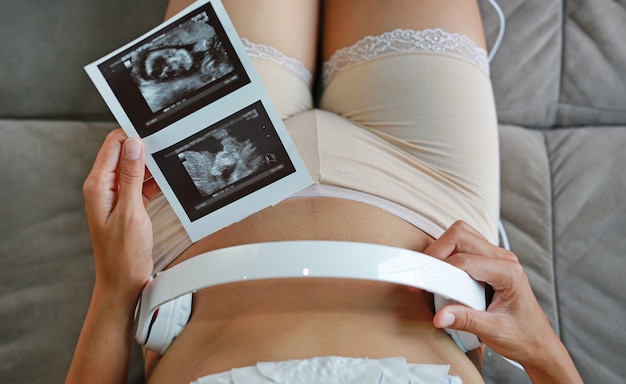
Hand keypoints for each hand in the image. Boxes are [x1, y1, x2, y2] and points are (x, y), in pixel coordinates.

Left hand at [83, 129, 159, 303]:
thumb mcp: (131, 212)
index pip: (113, 145)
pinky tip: (164, 186)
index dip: (133, 138)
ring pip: (133, 167)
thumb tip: (133, 145)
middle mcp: (103, 188)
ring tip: (166, 173)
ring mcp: (114, 196)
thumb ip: (132, 177)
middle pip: (123, 153)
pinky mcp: (126, 204)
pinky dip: (153, 182)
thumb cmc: (123, 255)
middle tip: (164, 155)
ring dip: (150, 168)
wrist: (124, 282)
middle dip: (144, 151)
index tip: (154, 138)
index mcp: (97, 186)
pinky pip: (140, 183)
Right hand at [424, 221, 581, 381]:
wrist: (538, 344)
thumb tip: (440, 316)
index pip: (464, 260)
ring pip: (462, 235)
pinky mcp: (490, 263)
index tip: (420, 284)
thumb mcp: (494, 331)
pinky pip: (465, 246)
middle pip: (461, 235)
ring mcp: (497, 259)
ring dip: (443, 249)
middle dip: (437, 250)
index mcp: (508, 272)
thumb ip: (465, 320)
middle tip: (423, 272)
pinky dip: (449, 254)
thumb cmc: (523, 336)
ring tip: (432, 273)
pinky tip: (444, 274)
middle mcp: (504, 259)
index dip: (438, 270)